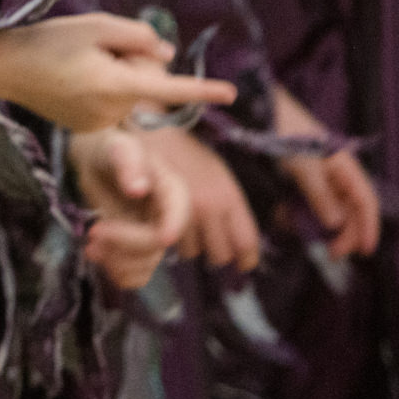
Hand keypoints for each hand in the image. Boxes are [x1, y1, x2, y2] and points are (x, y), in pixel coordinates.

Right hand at [0, 13, 234, 132]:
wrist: (2, 67)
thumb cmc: (48, 41)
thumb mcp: (97, 26)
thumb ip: (140, 37)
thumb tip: (166, 54)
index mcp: (118, 86)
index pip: (170, 88)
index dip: (203, 90)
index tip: (231, 94)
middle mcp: (113, 112)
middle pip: (147, 82)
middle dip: (135, 62)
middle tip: (97, 47)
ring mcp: (99, 124)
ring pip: (129, 92)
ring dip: (116, 74)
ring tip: (77, 62)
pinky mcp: (86, 127)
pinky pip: (112, 103)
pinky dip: (102, 88)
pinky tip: (71, 77)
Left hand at [69, 128, 190, 289]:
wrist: (95, 161)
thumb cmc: (109, 148)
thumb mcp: (117, 147)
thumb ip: (128, 162)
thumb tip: (138, 188)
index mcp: (170, 188)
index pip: (180, 210)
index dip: (175, 225)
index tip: (164, 237)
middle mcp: (167, 215)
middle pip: (156, 243)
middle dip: (124, 244)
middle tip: (92, 234)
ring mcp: (153, 234)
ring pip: (146, 263)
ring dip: (117, 262)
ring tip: (90, 247)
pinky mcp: (139, 247)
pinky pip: (139, 273)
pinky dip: (119, 273)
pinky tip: (100, 258)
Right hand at [137, 125, 259, 272]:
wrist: (152, 135)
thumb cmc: (189, 154)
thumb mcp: (220, 176)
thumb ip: (231, 207)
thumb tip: (241, 241)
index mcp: (229, 197)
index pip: (246, 242)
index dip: (246, 258)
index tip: (244, 263)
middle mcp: (208, 208)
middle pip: (220, 254)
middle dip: (217, 253)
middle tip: (212, 246)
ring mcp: (181, 213)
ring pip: (193, 252)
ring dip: (193, 247)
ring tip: (188, 233)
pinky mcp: (157, 215)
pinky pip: (170, 244)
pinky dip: (172, 241)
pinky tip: (169, 227)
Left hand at [272, 87, 380, 258]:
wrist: (256, 106)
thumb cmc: (282, 129)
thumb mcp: (302, 163)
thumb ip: (319, 193)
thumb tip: (336, 224)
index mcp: (343, 164)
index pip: (365, 200)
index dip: (368, 226)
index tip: (365, 251)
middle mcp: (334, 169)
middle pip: (350, 206)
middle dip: (346, 231)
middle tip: (333, 253)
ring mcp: (316, 171)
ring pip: (329, 205)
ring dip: (324, 224)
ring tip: (316, 241)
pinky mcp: (297, 172)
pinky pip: (307, 198)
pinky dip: (302, 211)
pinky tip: (291, 221)